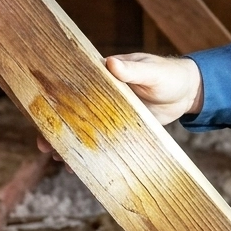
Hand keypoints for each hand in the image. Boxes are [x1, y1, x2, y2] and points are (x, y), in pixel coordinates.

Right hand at [35, 53, 203, 155]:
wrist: (189, 92)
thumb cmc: (169, 74)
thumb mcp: (151, 71)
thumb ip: (133, 69)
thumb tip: (111, 63)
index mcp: (106, 75)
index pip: (74, 86)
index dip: (57, 99)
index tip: (41, 111)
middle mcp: (104, 95)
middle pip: (75, 111)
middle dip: (58, 127)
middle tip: (43, 143)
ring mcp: (112, 113)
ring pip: (87, 129)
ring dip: (72, 143)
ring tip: (58, 159)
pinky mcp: (123, 128)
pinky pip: (104, 141)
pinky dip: (94, 152)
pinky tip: (82, 167)